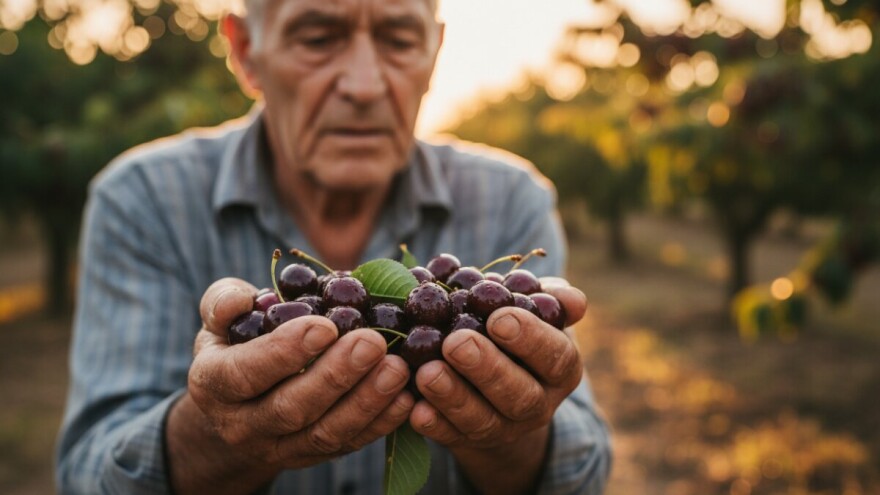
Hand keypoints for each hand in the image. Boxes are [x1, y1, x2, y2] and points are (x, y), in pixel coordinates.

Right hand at [181, 278, 412, 479]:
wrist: (235, 408)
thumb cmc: (234, 344)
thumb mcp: (218, 321)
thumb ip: (223, 303)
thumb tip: (241, 299)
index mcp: (214, 384)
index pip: (246, 373)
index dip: (285, 352)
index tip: (325, 326)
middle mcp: (243, 425)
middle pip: (291, 408)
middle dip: (335, 376)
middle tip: (372, 342)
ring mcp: (280, 447)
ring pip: (325, 433)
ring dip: (365, 402)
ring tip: (397, 368)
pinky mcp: (313, 456)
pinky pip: (348, 444)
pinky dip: (380, 423)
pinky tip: (406, 397)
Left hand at [409, 279, 586, 492]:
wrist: (497, 386)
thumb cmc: (517, 332)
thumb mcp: (536, 312)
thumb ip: (550, 300)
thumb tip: (572, 300)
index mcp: (561, 368)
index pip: (555, 356)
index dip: (530, 339)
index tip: (498, 318)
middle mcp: (538, 405)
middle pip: (519, 394)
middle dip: (487, 369)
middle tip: (456, 343)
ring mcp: (503, 428)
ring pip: (482, 420)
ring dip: (453, 397)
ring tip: (426, 372)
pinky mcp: (467, 442)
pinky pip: (450, 438)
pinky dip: (433, 425)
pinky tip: (414, 408)